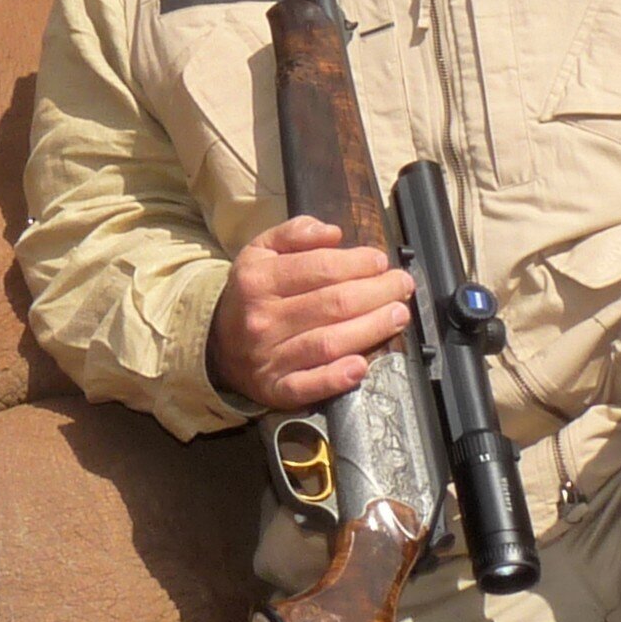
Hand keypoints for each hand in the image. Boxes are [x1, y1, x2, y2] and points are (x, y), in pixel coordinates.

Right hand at [210, 215, 410, 411]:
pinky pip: (308, 386)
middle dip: (376, 293)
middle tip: (402, 286)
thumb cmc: (253, 294)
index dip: (357, 264)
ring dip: (370, 329)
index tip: (381, 261)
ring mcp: (268, 357)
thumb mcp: (261, 251)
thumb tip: (333, 232)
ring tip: (397, 315)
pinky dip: (336, 378)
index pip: (318, 268)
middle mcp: (262, 319)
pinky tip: (362, 366)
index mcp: (258, 280)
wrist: (218, 344)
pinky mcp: (275, 389)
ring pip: (328, 343)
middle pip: (331, 305)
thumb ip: (295, 233)